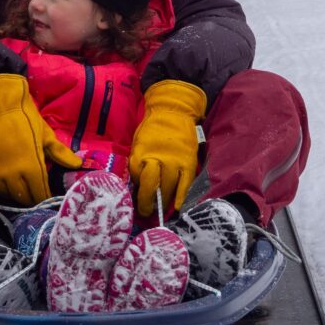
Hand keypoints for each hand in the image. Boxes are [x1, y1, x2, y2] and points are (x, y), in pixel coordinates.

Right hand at [0, 73, 81, 204]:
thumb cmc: (25, 118)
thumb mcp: (45, 134)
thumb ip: (60, 153)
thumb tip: (77, 165)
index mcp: (32, 167)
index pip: (40, 194)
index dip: (45, 197)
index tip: (48, 195)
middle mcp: (12, 175)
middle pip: (24, 198)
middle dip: (32, 198)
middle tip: (35, 193)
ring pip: (8, 195)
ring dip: (16, 194)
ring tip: (22, 188)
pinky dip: (1, 187)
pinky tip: (7, 182)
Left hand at [130, 80, 206, 218]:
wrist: (173, 112)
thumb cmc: (152, 131)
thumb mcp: (138, 144)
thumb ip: (138, 163)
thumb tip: (138, 187)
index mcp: (140, 152)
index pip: (137, 177)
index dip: (136, 191)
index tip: (136, 200)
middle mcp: (157, 157)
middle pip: (152, 186)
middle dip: (148, 203)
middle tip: (147, 212)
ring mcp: (174, 160)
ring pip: (168, 187)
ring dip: (164, 202)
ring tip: (160, 211)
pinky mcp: (188, 162)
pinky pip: (185, 183)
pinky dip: (181, 197)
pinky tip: (177, 207)